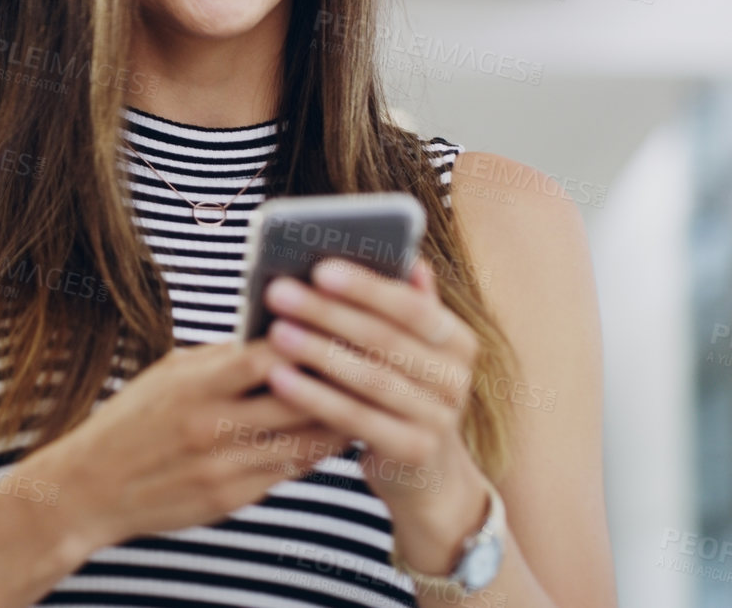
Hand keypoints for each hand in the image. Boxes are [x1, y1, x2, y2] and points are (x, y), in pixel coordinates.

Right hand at [21, 339, 350, 552]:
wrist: (89, 488)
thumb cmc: (134, 418)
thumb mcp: (169, 373)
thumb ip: (223, 357)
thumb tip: (282, 331)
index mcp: (196, 386)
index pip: (268, 356)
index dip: (310, 340)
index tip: (342, 323)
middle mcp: (212, 427)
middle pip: (299, 401)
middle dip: (339, 379)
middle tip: (375, 360)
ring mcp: (224, 467)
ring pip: (305, 441)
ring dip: (340, 418)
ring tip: (367, 397)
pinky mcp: (231, 500)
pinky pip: (291, 472)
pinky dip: (317, 451)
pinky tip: (334, 432)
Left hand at [260, 254, 491, 574]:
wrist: (426, 477)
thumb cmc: (401, 394)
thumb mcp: (408, 351)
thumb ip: (401, 305)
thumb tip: (403, 255)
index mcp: (457, 340)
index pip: (411, 306)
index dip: (366, 287)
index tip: (319, 267)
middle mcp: (456, 378)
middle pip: (385, 339)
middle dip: (328, 313)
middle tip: (279, 292)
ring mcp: (440, 419)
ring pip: (370, 378)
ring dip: (318, 352)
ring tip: (275, 332)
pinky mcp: (414, 452)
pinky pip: (357, 420)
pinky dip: (316, 397)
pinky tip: (279, 380)